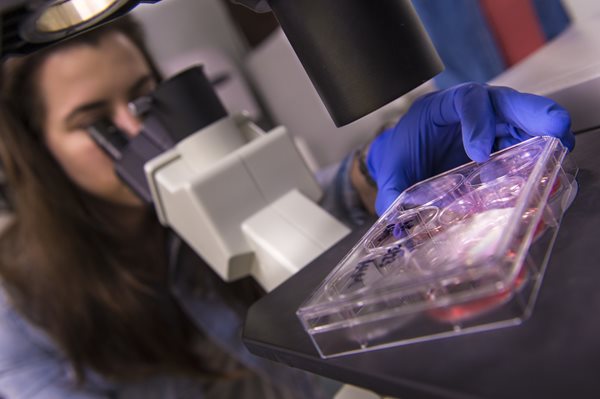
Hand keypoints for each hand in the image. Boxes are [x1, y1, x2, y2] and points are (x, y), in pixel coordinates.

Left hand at [366, 82, 573, 214]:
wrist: (409, 157)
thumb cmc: (404, 155)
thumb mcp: (393, 171)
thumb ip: (394, 192)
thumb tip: (396, 220)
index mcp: (441, 107)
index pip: (465, 101)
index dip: (477, 123)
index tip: (479, 154)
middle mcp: (472, 109)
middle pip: (506, 101)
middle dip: (532, 113)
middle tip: (555, 128)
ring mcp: (492, 123)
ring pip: (523, 121)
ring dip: (544, 135)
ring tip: (561, 150)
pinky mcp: (503, 142)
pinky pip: (525, 143)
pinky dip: (539, 154)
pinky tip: (549, 167)